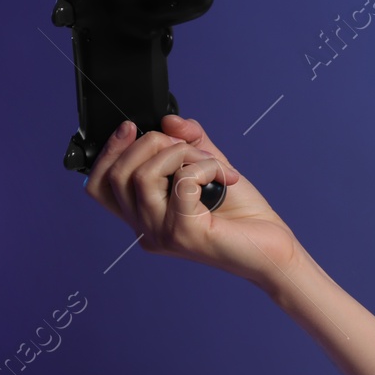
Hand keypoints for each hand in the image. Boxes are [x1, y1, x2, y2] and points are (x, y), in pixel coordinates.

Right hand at [83, 114, 301, 288]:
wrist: (274, 252)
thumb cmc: (245, 218)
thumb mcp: (213, 170)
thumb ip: (190, 144)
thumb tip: (168, 122)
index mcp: (145, 218)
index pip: (99, 186)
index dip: (108, 152)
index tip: (131, 127)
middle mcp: (146, 231)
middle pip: (117, 175)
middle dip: (152, 144)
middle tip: (191, 147)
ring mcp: (161, 235)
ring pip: (143, 176)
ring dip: (183, 154)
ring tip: (214, 164)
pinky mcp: (184, 234)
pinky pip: (181, 183)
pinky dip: (205, 167)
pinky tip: (227, 177)